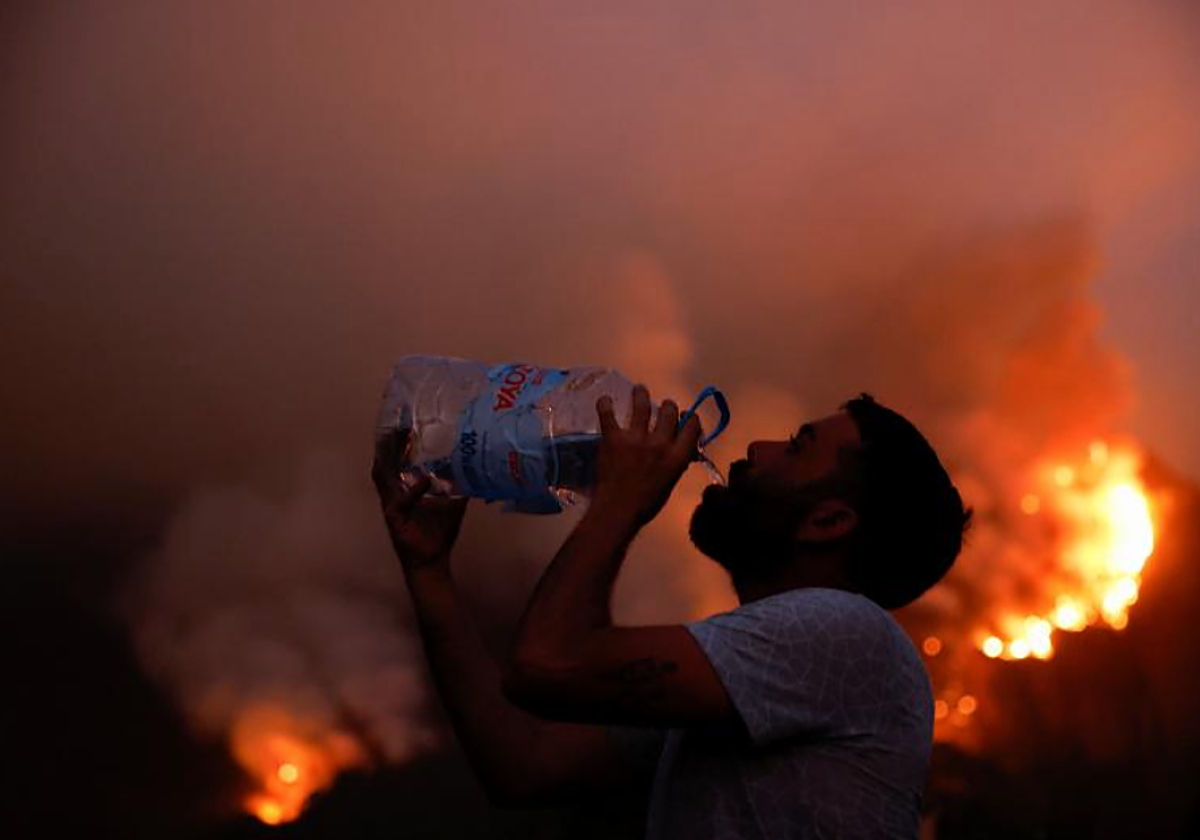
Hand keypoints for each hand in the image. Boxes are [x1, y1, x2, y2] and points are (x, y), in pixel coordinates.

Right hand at [372, 428, 468, 574]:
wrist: (431, 562)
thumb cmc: (438, 535)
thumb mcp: (452, 506)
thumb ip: (459, 489)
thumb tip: (475, 472)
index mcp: (404, 489)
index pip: (396, 461)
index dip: (397, 443)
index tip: (404, 423)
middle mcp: (394, 494)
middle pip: (385, 463)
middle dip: (389, 443)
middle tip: (398, 423)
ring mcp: (391, 506)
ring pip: (383, 477)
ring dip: (389, 458)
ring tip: (399, 439)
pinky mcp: (394, 519)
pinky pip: (402, 502)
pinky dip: (413, 491)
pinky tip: (424, 480)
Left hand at [591, 384, 702, 526]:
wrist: (618, 510)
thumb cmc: (646, 503)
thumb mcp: (670, 483)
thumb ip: (676, 462)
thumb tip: (681, 450)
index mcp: (677, 456)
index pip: (691, 427)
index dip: (691, 419)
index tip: (687, 416)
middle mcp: (660, 443)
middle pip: (669, 412)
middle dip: (668, 406)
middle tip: (663, 406)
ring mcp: (635, 438)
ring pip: (643, 406)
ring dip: (641, 395)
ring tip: (639, 389)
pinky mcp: (613, 438)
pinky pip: (608, 415)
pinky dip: (605, 405)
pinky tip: (604, 399)